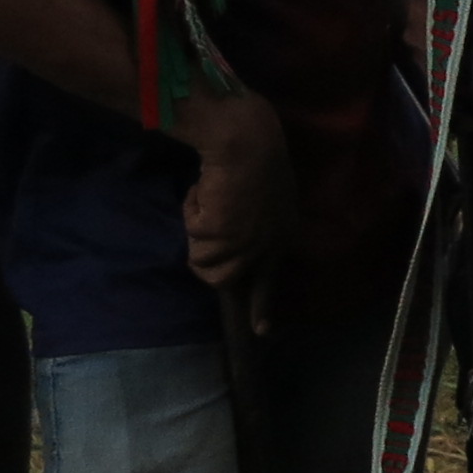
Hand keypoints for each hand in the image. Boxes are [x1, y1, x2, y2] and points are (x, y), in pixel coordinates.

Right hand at [175, 86, 290, 290]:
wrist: (246, 141)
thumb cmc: (254, 157)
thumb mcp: (265, 198)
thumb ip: (254, 224)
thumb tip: (229, 244)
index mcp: (281, 234)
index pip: (270, 279)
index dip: (261, 306)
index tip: (261, 332)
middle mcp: (266, 245)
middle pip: (222, 278)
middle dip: (203, 257)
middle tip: (204, 225)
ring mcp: (244, 243)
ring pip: (202, 261)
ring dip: (196, 230)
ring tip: (207, 201)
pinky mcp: (221, 235)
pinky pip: (191, 232)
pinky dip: (191, 210)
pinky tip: (206, 189)